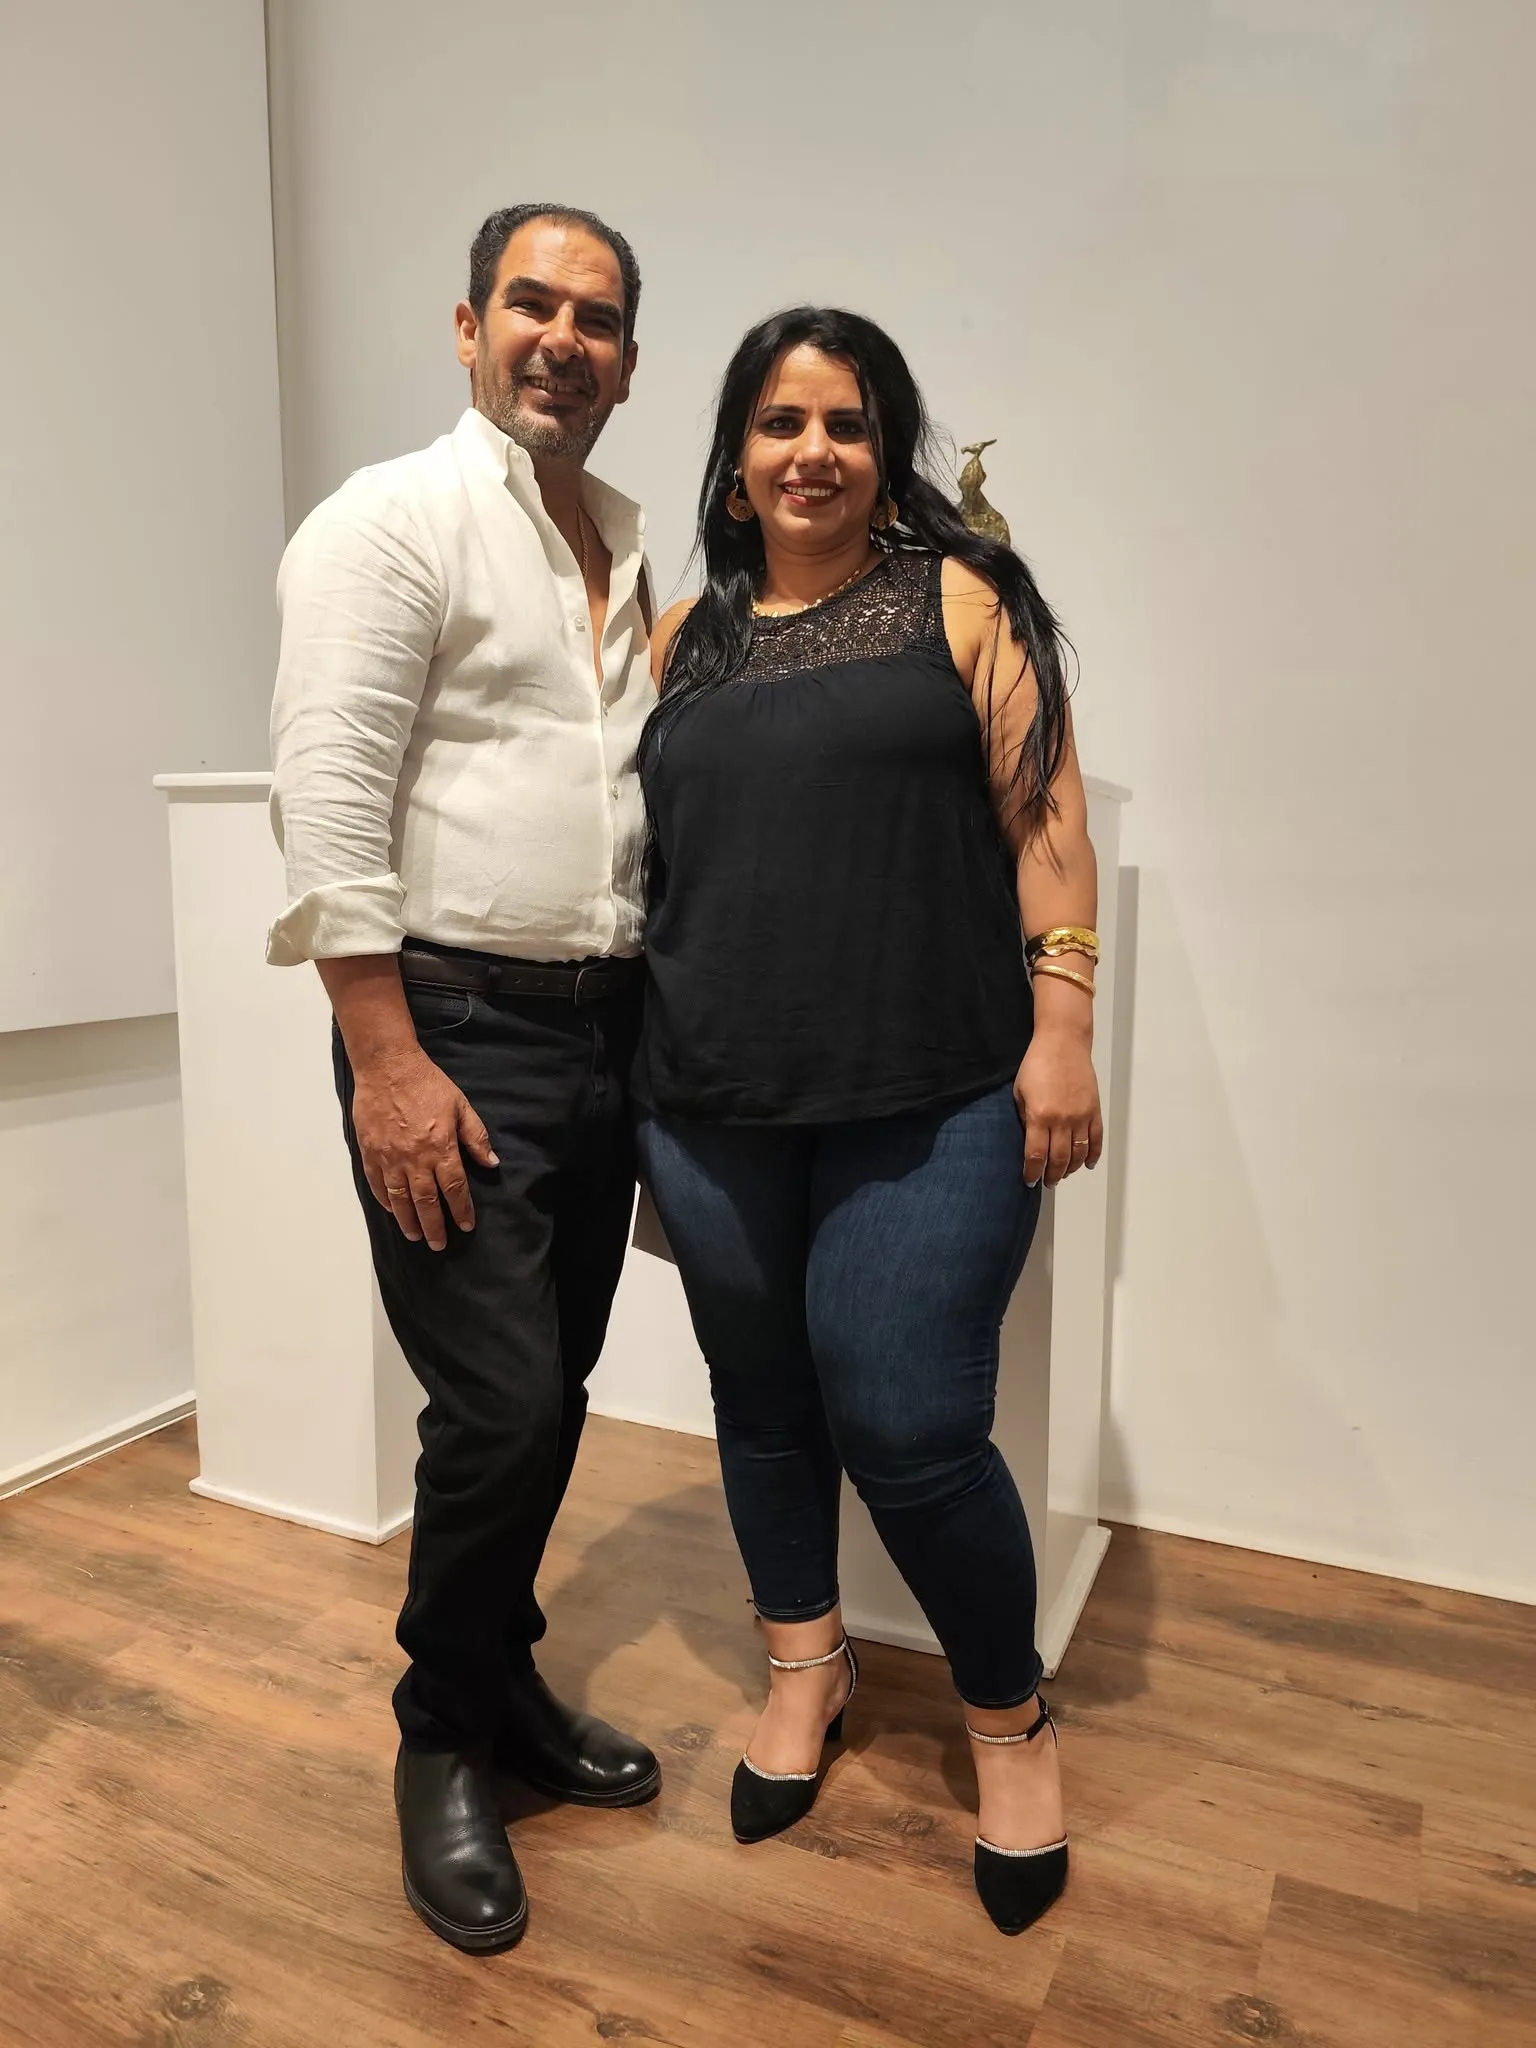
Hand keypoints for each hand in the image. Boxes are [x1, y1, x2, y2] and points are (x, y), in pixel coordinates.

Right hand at [349, 1047, 497, 1250]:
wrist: (387, 1066)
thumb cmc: (427, 1083)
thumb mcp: (461, 1106)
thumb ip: (476, 1137)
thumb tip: (491, 1163)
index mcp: (440, 1147)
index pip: (453, 1188)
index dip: (461, 1210)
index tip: (466, 1226)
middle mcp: (415, 1158)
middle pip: (425, 1201)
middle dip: (434, 1226)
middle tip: (439, 1244)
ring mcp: (389, 1157)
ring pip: (399, 1199)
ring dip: (408, 1220)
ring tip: (416, 1236)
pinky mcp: (370, 1152)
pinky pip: (377, 1184)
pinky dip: (385, 1201)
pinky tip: (392, 1211)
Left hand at [1013, 1029, 1102, 1187]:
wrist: (1063, 1043)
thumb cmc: (1036, 1064)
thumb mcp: (1019, 1091)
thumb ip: (1025, 1117)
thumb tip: (1030, 1140)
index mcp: (1040, 1116)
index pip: (1036, 1155)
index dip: (1032, 1172)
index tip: (1029, 1180)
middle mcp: (1062, 1120)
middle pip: (1059, 1159)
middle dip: (1051, 1175)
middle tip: (1047, 1182)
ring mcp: (1081, 1116)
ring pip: (1079, 1154)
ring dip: (1071, 1169)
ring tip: (1063, 1175)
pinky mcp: (1094, 1110)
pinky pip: (1096, 1139)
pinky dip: (1093, 1155)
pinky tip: (1088, 1165)